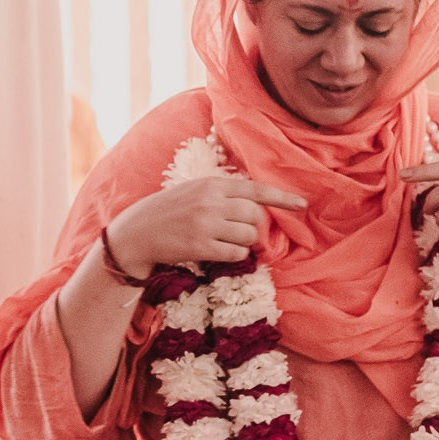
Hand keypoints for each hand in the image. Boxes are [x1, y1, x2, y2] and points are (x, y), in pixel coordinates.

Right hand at [108, 173, 306, 277]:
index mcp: (211, 184)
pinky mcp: (201, 247)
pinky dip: (234, 255)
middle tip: (241, 231)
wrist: (136, 232)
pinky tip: (218, 251)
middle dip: (255, 226)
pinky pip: (235, 253)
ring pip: (248, 235)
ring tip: (225, 241)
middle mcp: (211, 202)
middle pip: (255, 215)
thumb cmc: (168, 211)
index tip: (302, 204)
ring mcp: (206, 225)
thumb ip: (222, 193)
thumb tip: (256, 205)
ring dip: (244, 242)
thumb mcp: (194, 191)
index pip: (256, 189)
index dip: (282, 198)